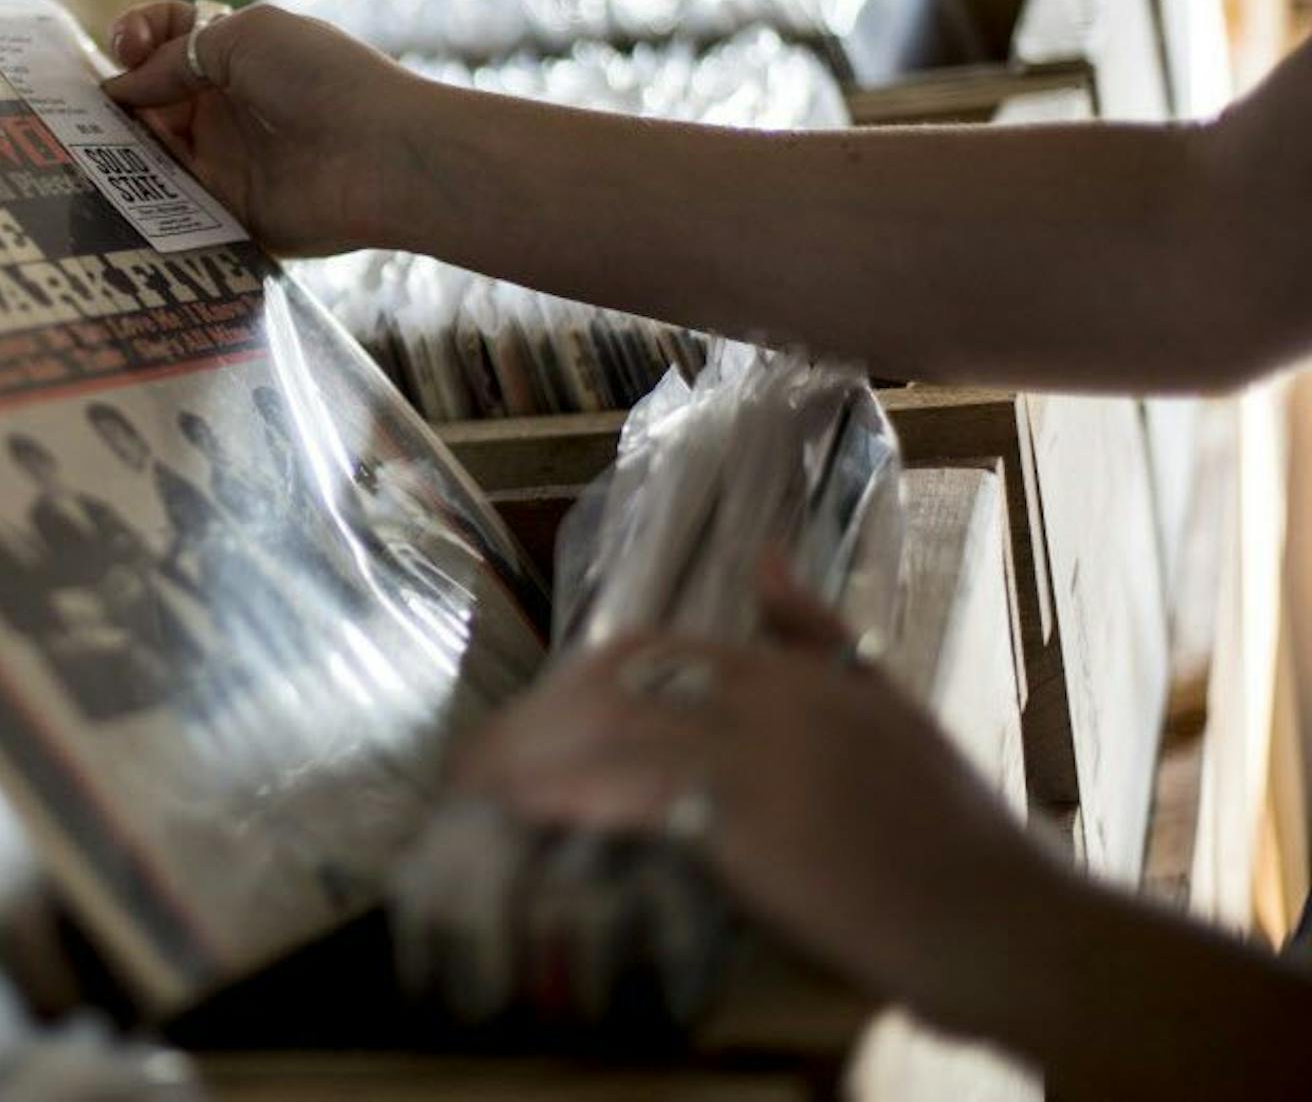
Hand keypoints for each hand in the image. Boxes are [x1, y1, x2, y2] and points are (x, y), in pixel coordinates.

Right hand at [102, 1, 435, 255]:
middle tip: (95, 102)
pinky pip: (169, 203)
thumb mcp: (243, 38)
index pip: (166, 39)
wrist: (380, 155)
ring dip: (120, 144)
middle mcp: (226, 106)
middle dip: (117, 95)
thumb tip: (120, 87)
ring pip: (151, 150)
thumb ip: (175, 56)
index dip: (135, 36)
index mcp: (235, 54)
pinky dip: (137, 193)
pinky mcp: (226, 212)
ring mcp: (225, 160)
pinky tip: (110, 182)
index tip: (123, 46)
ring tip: (92, 140)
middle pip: (149, 97)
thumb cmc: (323, 78)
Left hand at [454, 563, 1064, 1037]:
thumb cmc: (950, 830)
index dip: (579, 684)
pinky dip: (565, 798)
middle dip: (539, 718)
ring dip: (530, 760)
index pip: (654, 650)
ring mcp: (756, 756)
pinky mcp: (749, 823)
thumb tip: (762, 556)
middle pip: (614, 684)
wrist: (999, 919)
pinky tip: (520, 813)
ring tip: (476, 792)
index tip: (537, 722)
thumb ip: (817, 636)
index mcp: (795, 672)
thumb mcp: (889, 706)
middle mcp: (767, 698)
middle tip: (484, 762)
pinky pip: (631, 794)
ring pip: (610, 732)